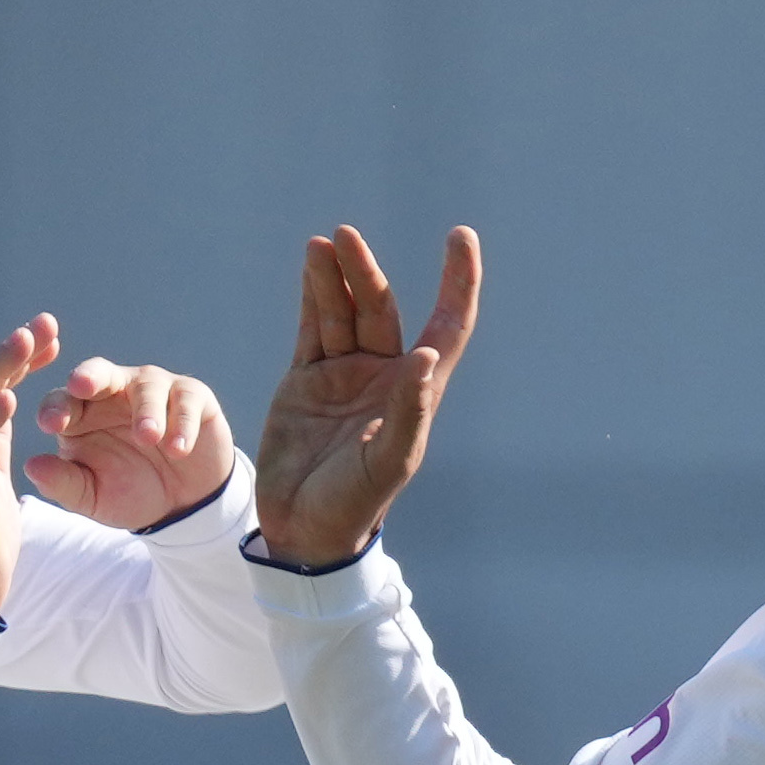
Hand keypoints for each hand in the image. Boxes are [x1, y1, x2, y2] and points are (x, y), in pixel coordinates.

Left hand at [23, 357, 235, 530]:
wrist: (184, 505)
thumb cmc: (131, 493)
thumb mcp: (94, 497)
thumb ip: (63, 483)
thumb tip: (30, 467)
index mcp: (81, 411)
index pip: (61, 400)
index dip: (55, 409)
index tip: (50, 425)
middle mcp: (114, 391)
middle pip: (98, 372)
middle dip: (89, 376)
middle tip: (81, 385)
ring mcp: (154, 389)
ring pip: (146, 387)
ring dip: (146, 411)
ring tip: (148, 438)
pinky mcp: (192, 397)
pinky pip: (186, 400)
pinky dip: (181, 423)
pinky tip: (178, 448)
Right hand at [250, 221, 478, 565]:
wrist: (303, 528)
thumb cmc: (356, 503)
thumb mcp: (389, 461)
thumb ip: (409, 410)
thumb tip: (427, 356)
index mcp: (415, 392)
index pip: (447, 325)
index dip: (458, 282)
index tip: (461, 235)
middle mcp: (383, 376)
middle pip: (381, 308)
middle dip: (364, 272)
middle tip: (346, 236)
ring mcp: (344, 375)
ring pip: (342, 313)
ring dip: (333, 278)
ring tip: (322, 245)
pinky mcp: (306, 381)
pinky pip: (313, 328)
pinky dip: (313, 297)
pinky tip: (313, 265)